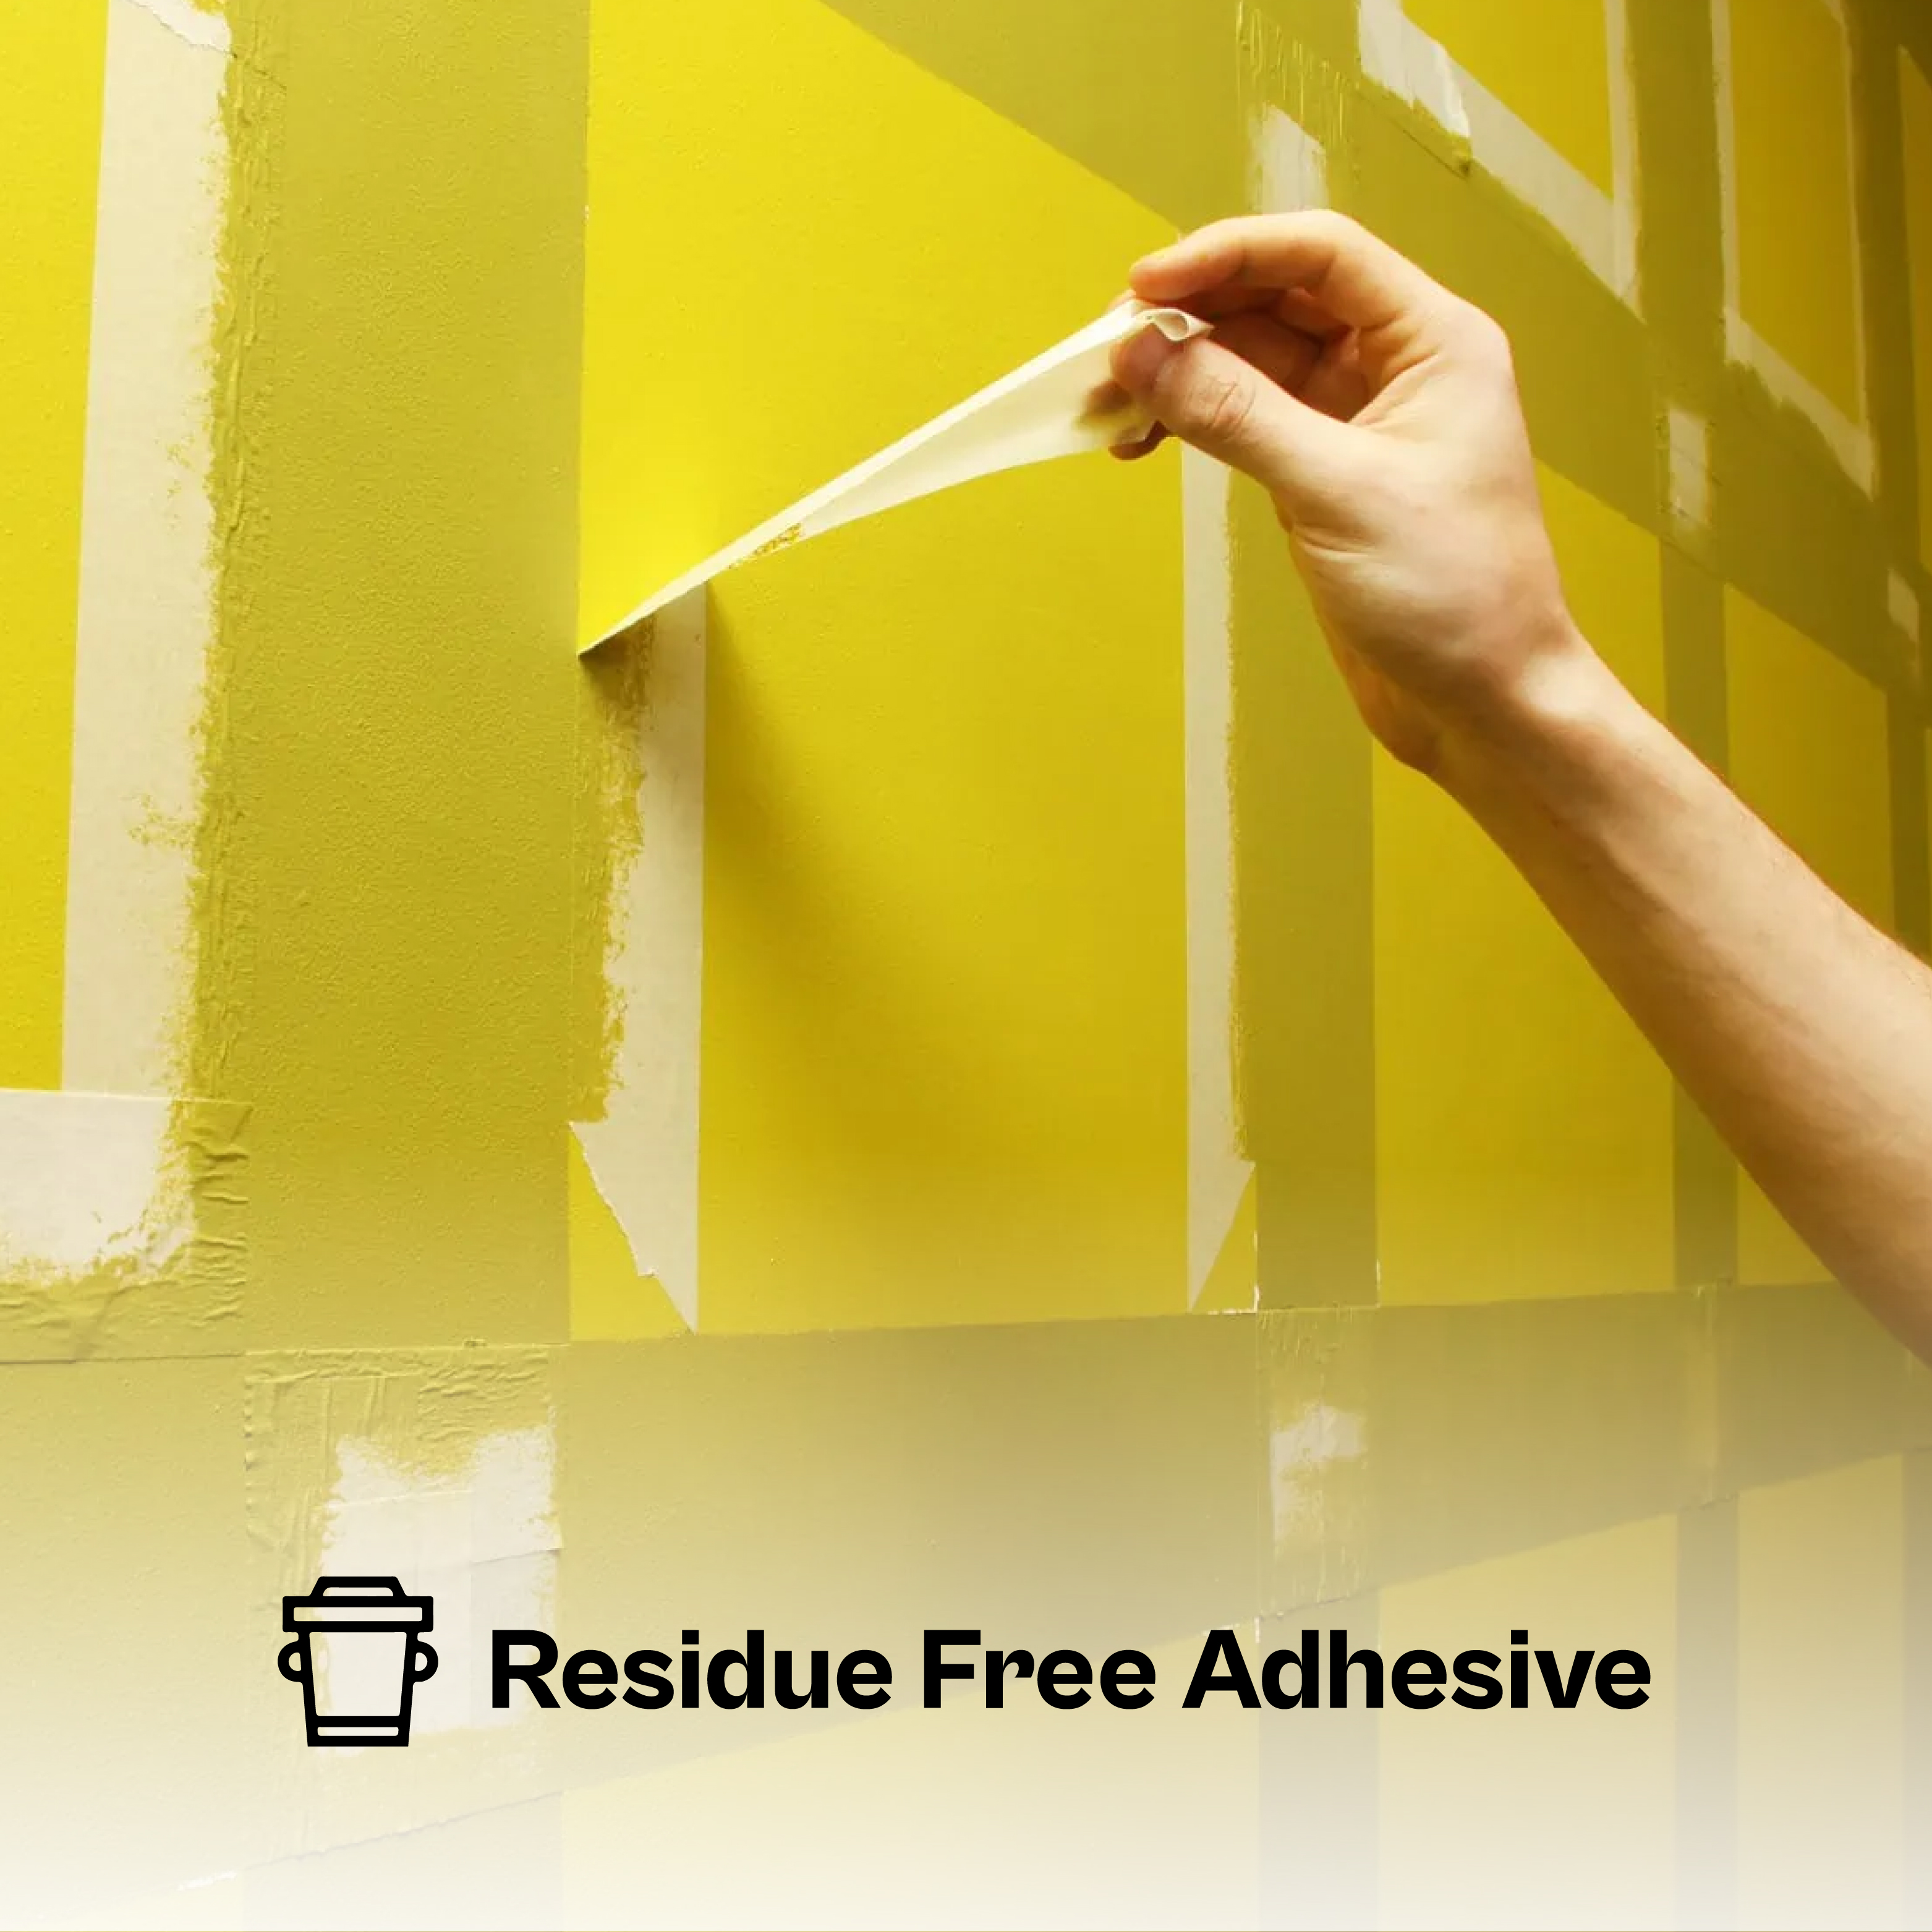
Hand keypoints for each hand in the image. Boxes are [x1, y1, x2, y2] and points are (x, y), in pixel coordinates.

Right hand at [1111, 213, 1588, 778]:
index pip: (1318, 255)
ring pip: (1251, 362)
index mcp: (1432, 341)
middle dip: (1189, 316)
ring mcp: (1355, 421)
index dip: (1226, 254)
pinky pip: (1245, 421)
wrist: (1484, 704)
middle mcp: (1396, 366)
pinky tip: (1144, 440)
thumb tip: (1144, 352)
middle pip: (1275, 299)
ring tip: (1108, 405)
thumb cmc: (1452, 598)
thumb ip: (1236, 415)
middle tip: (1108, 353)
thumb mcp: (1336, 493)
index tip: (1144, 286)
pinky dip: (1193, 423)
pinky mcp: (1323, 476)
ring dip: (1179, 373)